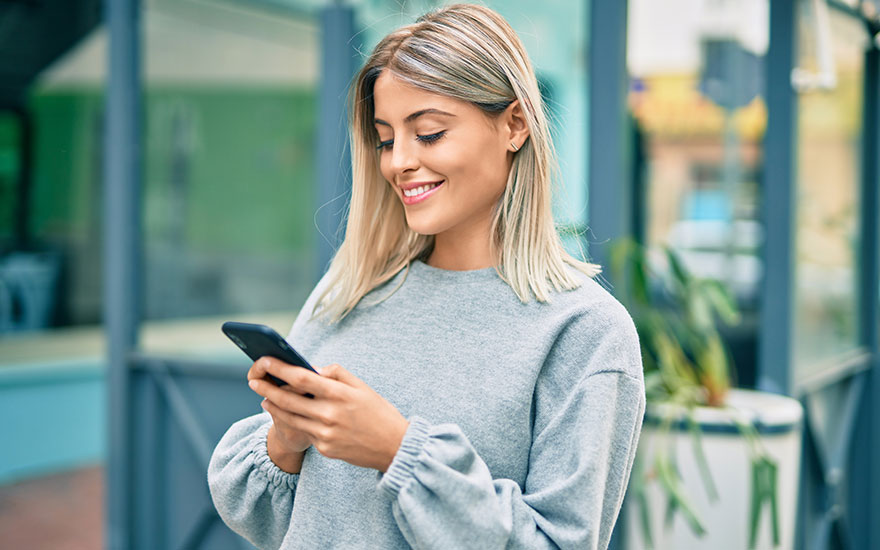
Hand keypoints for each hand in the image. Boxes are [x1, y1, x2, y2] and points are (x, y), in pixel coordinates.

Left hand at [248, 357, 409, 471]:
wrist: (393, 446)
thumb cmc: (378, 412)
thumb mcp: (362, 386)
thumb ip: (336, 374)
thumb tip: (311, 369)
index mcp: (339, 394)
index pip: (301, 378)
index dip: (279, 369)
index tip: (265, 361)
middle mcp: (329, 414)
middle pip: (288, 399)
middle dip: (267, 388)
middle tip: (253, 380)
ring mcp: (325, 434)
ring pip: (290, 418)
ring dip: (273, 406)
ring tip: (264, 397)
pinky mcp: (324, 449)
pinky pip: (303, 431)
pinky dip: (291, 420)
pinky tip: (283, 414)